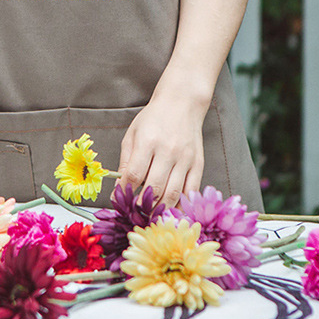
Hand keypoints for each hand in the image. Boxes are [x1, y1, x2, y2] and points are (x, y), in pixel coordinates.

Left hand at [117, 86, 206, 207]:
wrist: (182, 103)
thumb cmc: (154, 119)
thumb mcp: (133, 134)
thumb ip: (126, 161)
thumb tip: (119, 188)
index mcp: (148, 141)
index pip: (134, 174)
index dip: (125, 192)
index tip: (119, 201)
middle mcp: (168, 151)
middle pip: (154, 187)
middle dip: (142, 205)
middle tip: (134, 214)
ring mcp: (185, 159)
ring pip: (173, 193)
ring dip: (160, 209)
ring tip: (150, 215)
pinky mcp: (198, 164)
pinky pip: (190, 191)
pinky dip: (180, 205)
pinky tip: (171, 209)